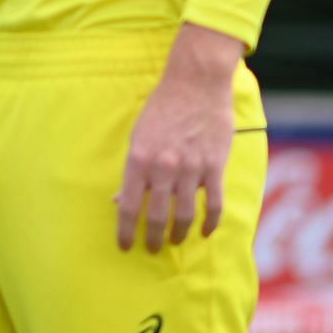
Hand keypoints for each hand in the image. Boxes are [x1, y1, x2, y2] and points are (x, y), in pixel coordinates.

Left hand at [114, 24, 241, 251]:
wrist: (195, 82)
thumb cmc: (162, 108)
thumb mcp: (138, 135)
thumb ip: (133, 170)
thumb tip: (119, 199)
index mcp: (139, 158)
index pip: (128, 204)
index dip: (125, 230)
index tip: (124, 246)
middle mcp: (163, 166)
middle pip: (156, 214)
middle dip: (152, 237)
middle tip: (151, 249)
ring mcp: (191, 167)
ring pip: (185, 213)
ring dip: (179, 233)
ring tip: (175, 241)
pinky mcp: (214, 166)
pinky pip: (214, 203)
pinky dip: (210, 222)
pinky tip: (206, 232)